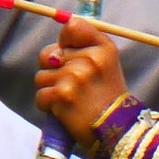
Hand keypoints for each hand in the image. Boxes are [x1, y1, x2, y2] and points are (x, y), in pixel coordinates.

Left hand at [34, 18, 129, 146]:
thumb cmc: (108, 97)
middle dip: (53, 71)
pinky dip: (48, 106)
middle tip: (73, 85)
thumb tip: (55, 46)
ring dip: (50, 90)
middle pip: (48, 54)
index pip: (71, 27)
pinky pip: (40, 95)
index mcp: (103, 47)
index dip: (64, 42)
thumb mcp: (107, 64)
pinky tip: (64, 111)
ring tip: (70, 100)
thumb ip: (84, 46)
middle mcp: (89, 59)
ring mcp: (75, 77)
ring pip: (41, 76)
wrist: (118, 131)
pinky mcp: (62, 96)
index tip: (71, 55)